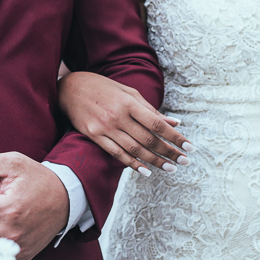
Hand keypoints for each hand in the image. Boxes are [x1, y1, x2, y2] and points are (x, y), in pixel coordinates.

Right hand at [58, 71, 191, 174]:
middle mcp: (117, 116)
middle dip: (169, 152)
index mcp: (128, 102)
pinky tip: (145, 171)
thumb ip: (150, 109)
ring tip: (170, 168)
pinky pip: (116, 154)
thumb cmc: (103, 88)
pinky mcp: (94, 136)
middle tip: (185, 161)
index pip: (157, 123)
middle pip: (148, 139)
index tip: (189, 146)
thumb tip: (174, 123)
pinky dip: (132, 164)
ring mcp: (105, 127)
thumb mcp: (128, 92)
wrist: (70, 88)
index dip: (175, 137)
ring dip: (154, 161)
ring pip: (134, 149)